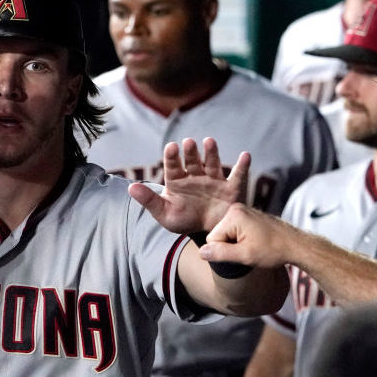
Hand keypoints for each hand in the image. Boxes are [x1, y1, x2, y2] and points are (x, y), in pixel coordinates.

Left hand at [129, 137, 248, 233]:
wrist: (207, 235)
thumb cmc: (183, 221)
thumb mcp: (164, 214)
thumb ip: (149, 200)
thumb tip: (131, 188)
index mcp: (178, 180)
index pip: (173, 166)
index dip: (172, 156)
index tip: (171, 147)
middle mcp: (195, 176)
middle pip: (193, 161)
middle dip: (191, 152)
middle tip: (188, 142)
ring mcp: (213, 181)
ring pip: (212, 163)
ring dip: (211, 152)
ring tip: (209, 141)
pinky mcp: (230, 189)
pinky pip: (237, 176)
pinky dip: (242, 166)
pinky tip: (245, 156)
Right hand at [198, 203, 293, 268]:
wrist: (297, 245)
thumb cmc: (273, 250)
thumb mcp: (244, 255)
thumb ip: (220, 253)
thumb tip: (201, 253)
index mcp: (233, 215)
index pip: (212, 239)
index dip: (224, 251)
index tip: (242, 253)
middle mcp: (236, 208)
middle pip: (219, 235)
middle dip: (230, 246)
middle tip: (250, 251)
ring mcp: (244, 211)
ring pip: (227, 234)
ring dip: (237, 244)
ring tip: (255, 247)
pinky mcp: (250, 216)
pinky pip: (236, 231)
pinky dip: (243, 239)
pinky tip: (256, 243)